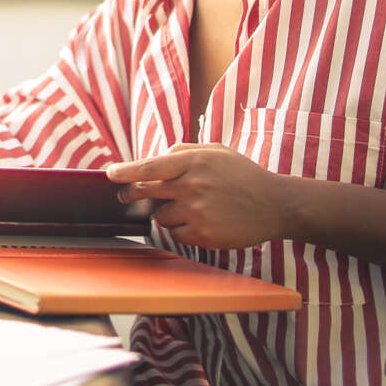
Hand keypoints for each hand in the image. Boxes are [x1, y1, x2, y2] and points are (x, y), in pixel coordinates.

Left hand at [106, 143, 295, 249]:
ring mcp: (197, 212)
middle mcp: (192, 186)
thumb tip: (157, 157)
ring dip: (166, 212)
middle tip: (124, 195)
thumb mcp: (216, 151)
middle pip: (147, 192)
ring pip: (160, 215)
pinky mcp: (203, 235)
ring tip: (191, 207)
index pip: (150, 167)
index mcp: (194, 162)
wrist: (275, 204)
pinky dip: (182, 229)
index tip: (110, 175)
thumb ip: (183, 150)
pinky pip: (176, 234)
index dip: (126, 171)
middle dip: (131, 193)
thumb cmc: (243, 175)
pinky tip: (201, 221)